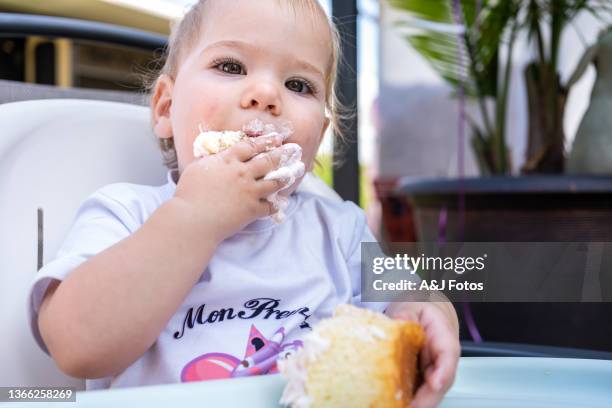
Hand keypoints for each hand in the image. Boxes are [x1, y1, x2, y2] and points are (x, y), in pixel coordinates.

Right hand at [173, 135, 289, 242]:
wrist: (193, 219)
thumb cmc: (188, 194)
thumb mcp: (197, 168)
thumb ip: (212, 161)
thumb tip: (218, 157)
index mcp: (228, 161)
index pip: (251, 146)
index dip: (265, 140)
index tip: (275, 137)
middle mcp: (242, 173)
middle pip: (267, 160)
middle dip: (281, 154)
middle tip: (292, 149)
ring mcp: (249, 191)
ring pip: (273, 182)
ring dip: (284, 178)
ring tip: (291, 174)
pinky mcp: (252, 210)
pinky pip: (269, 207)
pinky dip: (275, 206)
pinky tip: (279, 205)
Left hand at [385, 300, 459, 407]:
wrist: (425, 309)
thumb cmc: (421, 307)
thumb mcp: (412, 304)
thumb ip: (406, 314)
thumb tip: (399, 321)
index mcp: (444, 336)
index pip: (449, 354)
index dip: (444, 372)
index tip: (435, 384)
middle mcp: (442, 358)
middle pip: (440, 381)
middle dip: (426, 398)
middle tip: (408, 406)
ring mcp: (433, 370)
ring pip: (429, 391)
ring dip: (416, 402)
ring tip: (397, 406)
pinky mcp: (421, 376)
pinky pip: (416, 390)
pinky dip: (407, 398)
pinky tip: (392, 402)